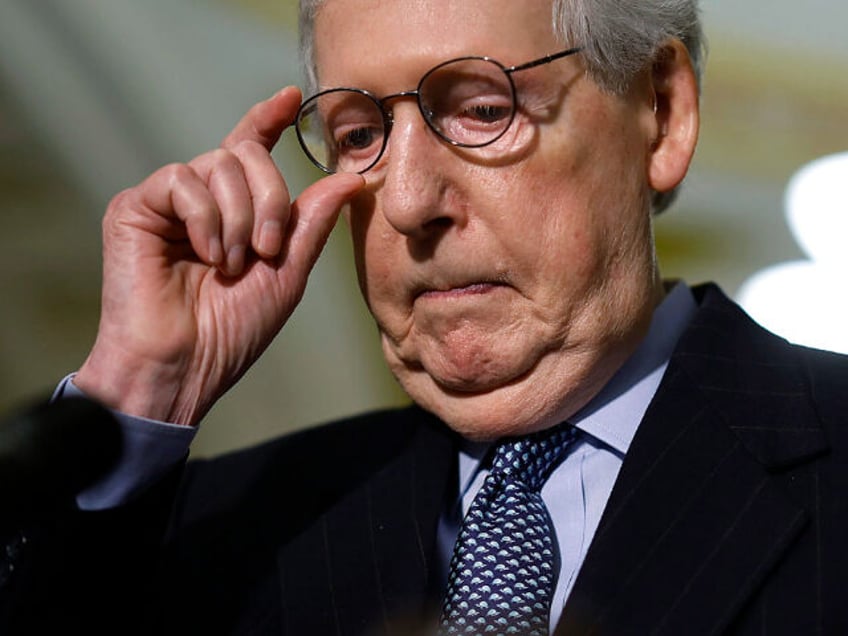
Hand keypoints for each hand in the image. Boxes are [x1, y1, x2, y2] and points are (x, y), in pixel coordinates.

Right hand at [74, 87, 364, 425]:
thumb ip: (312, 223)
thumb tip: (351, 179)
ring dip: (240, 219)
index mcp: (235, 212)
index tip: (290, 98)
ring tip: (232, 264)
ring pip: (217, 164)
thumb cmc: (234, 329)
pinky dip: (205, 219)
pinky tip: (206, 255)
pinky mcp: (134, 208)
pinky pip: (181, 180)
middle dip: (270, 201)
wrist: (185, 366)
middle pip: (245, 156)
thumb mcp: (288, 273)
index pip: (249, 151)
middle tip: (268, 251)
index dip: (267, 121)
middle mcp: (201, 200)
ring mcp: (167, 202)